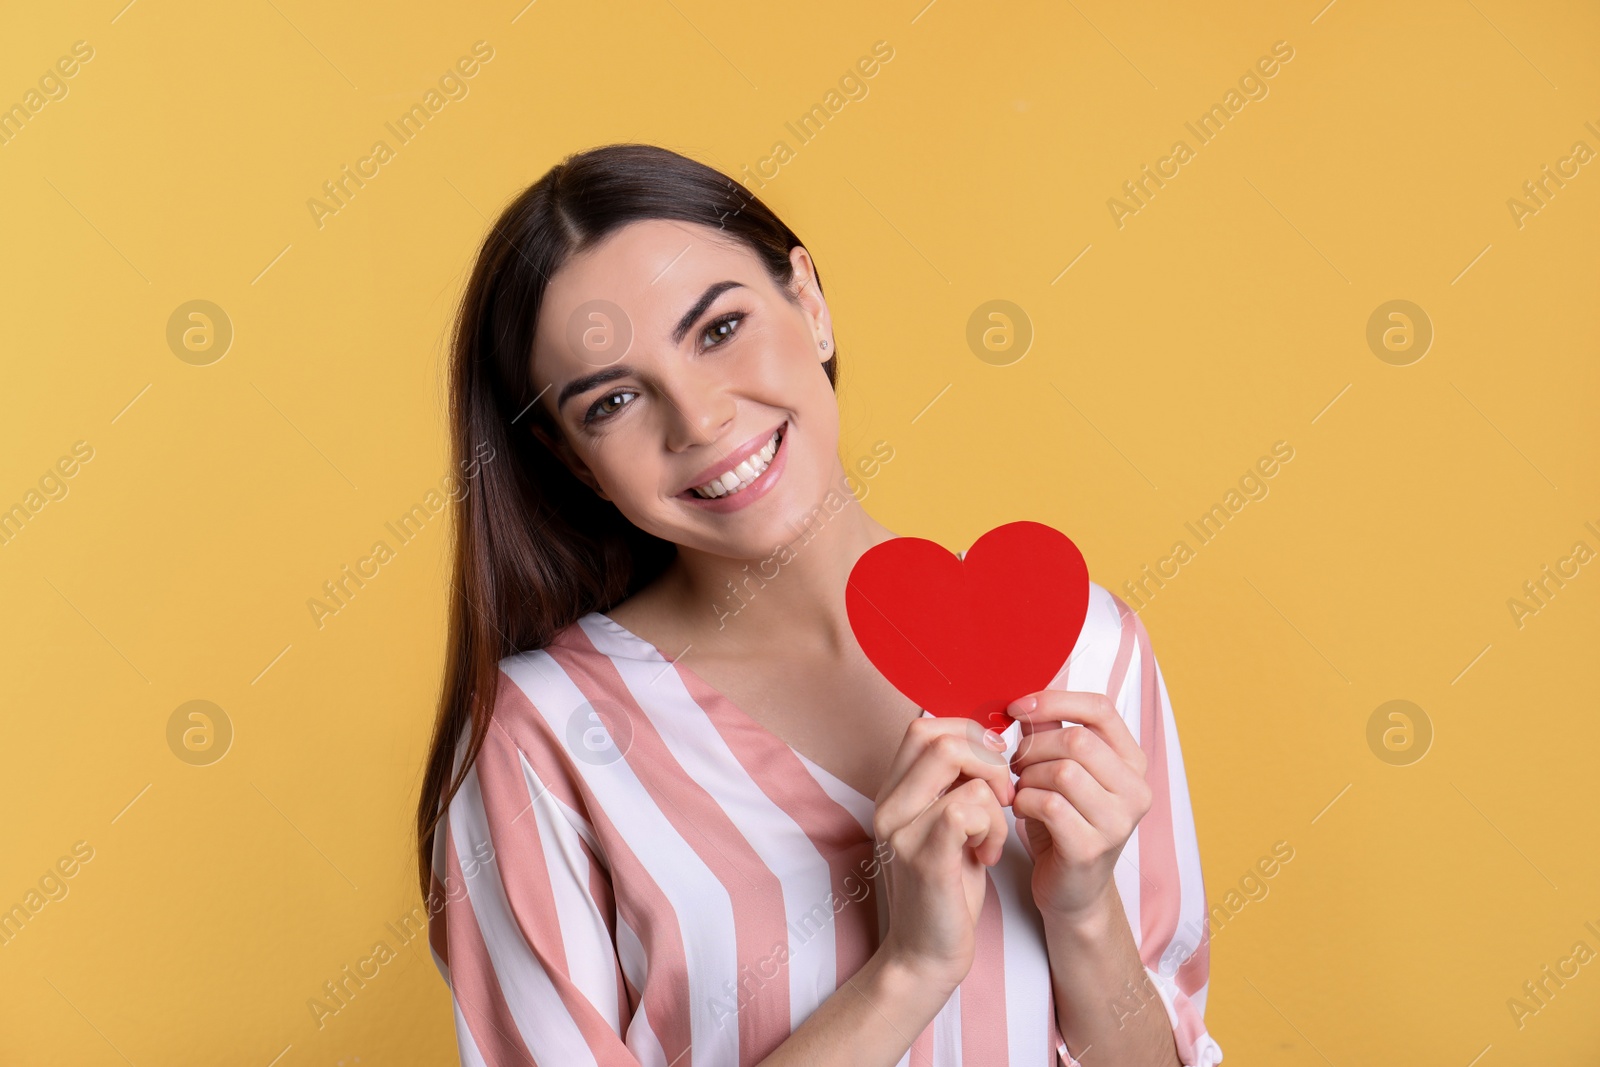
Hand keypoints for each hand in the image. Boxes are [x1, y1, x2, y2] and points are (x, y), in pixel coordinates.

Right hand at [872, 715, 1014, 991]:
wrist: (926, 955)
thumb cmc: (948, 888)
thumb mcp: (950, 826)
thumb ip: (957, 784)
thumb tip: (990, 740)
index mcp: (894, 793)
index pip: (924, 726)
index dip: (969, 733)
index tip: (996, 766)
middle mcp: (889, 805)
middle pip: (939, 737)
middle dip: (988, 759)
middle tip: (1003, 797)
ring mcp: (901, 831)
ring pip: (960, 770)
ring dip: (994, 802)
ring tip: (992, 837)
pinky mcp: (923, 859)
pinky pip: (966, 810)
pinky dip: (992, 828)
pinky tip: (988, 854)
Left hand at [1005, 691, 1151, 921]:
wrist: (1071, 890)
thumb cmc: (1063, 824)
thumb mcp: (1060, 772)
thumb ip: (1049, 735)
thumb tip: (1025, 703)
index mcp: (1132, 762)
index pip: (1100, 709)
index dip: (1054, 701)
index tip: (1017, 708)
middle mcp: (1136, 790)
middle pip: (1077, 741)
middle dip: (1033, 747)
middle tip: (1016, 765)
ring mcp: (1119, 822)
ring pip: (1062, 772)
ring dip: (1027, 778)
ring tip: (1021, 789)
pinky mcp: (1092, 848)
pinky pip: (1048, 804)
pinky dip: (1024, 802)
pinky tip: (1023, 811)